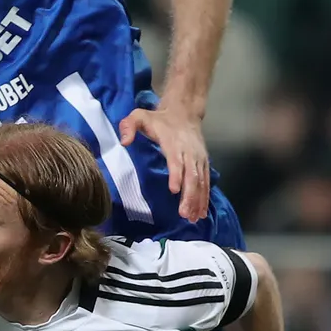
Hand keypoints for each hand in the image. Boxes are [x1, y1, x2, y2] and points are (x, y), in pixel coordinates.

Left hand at [118, 94, 209, 223]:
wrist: (184, 112)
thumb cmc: (159, 118)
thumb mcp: (140, 115)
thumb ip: (129, 125)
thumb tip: (124, 142)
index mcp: (173, 143)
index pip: (176, 161)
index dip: (176, 175)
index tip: (174, 190)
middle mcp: (189, 152)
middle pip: (192, 175)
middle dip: (189, 195)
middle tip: (184, 214)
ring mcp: (198, 158)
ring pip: (201, 181)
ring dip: (198, 200)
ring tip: (193, 217)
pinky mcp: (203, 162)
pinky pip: (206, 181)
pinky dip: (205, 197)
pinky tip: (201, 212)